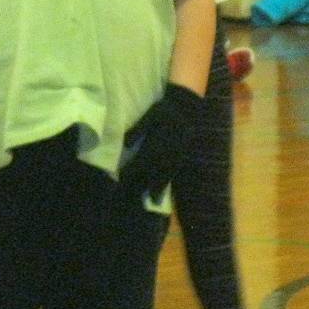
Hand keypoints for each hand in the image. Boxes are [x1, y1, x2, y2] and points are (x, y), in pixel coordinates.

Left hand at [125, 84, 203, 199]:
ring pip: (165, 175)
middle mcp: (167, 153)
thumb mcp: (151, 115)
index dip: (130, 171)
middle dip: (141, 183)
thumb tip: (125, 145)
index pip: (141, 161)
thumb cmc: (166, 110)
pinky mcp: (182, 156)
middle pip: (152, 172)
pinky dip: (168, 182)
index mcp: (157, 143)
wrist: (187, 108)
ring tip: (152, 201)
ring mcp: (176, 157)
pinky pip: (174, 173)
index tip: (120, 179)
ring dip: (157, 188)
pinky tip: (164, 188)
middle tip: (131, 196)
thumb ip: (138, 129)